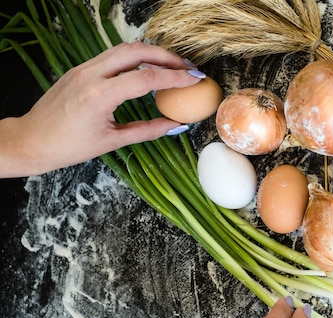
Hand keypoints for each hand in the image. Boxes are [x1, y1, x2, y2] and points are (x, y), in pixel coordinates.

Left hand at [0, 41, 203, 177]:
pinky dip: (135, 60)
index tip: (195, 80)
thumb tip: (175, 125)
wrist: (31, 140)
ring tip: (172, 67)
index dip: (175, 78)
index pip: (147, 79)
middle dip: (167, 57)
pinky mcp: (80, 68)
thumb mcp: (113, 141)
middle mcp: (90, 75)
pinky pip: (112, 57)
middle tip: (187, 69)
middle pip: (137, 51)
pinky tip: (148, 71)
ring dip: (152, 54)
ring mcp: (83, 68)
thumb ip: (148, 130)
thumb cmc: (69, 146)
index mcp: (99, 95)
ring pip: (124, 49)